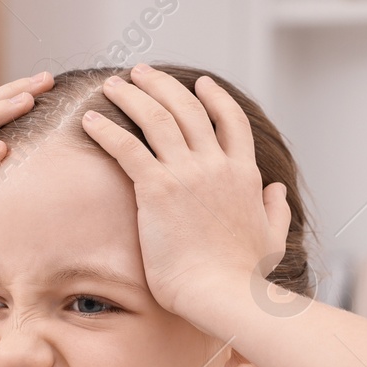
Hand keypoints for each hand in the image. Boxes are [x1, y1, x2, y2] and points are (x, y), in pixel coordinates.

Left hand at [82, 64, 290, 326]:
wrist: (222, 294)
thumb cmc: (244, 277)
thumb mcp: (271, 238)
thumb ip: (275, 210)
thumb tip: (278, 189)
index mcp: (244, 174)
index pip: (230, 120)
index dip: (214, 98)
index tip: (199, 84)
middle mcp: (216, 165)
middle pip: (188, 108)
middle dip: (162, 84)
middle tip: (141, 72)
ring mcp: (186, 174)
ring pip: (156, 118)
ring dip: (132, 95)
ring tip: (113, 84)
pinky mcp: (157, 190)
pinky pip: (126, 147)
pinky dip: (106, 129)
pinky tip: (89, 119)